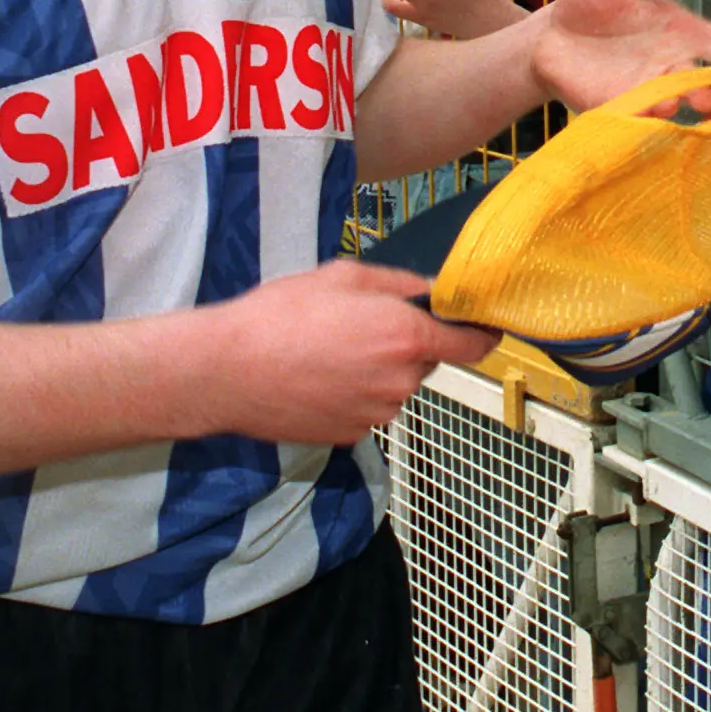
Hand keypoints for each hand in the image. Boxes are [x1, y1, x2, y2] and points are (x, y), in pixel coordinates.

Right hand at [195, 258, 498, 445]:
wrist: (227, 370)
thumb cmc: (281, 315)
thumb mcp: (344, 277)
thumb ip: (399, 284)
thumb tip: (432, 290)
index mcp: (407, 338)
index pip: (473, 346)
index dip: (481, 334)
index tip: (483, 327)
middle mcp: (401, 381)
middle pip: (427, 362)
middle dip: (407, 344)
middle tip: (361, 325)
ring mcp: (376, 414)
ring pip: (395, 385)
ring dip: (378, 369)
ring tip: (329, 350)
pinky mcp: (351, 434)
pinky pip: (368, 408)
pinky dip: (354, 393)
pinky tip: (318, 376)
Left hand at [528, 0, 710, 111]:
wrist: (547, 37)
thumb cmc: (590, 5)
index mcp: (683, 33)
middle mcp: (671, 66)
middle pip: (706, 81)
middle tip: (710, 94)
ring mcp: (645, 89)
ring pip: (674, 102)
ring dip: (679, 104)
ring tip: (678, 101)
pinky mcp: (616, 106)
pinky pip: (637, 115)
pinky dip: (645, 115)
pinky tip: (648, 111)